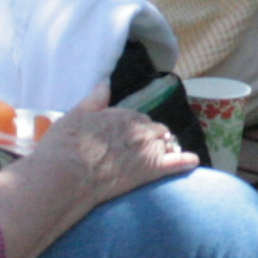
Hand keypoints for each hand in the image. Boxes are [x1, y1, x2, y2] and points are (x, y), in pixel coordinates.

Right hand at [25, 82, 195, 210]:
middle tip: (140, 152)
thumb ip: (94, 99)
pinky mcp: (152, 170)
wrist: (67, 175)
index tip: (125, 138)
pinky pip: (177, 162)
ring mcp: (148, 148)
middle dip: (151, 139)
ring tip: (160, 158)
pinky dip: (186, 162)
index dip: (133, 129)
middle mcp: (139, 128)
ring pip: (166, 144)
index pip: (137, 119)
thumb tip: (104, 82)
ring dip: (164, 149)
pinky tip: (192, 162)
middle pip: (155, 131)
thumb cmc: (65, 145)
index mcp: (122, 114)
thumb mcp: (75, 114)